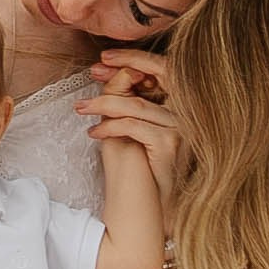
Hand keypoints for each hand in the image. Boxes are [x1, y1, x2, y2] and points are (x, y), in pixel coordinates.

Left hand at [76, 48, 187, 211]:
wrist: (154, 208)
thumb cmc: (142, 169)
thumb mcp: (134, 129)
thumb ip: (129, 102)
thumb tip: (108, 76)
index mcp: (182, 105)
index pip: (160, 70)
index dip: (132, 60)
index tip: (104, 60)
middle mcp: (187, 113)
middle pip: (151, 80)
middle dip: (119, 72)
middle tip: (93, 71)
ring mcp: (181, 128)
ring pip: (136, 106)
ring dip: (103, 105)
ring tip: (82, 109)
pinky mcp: (170, 143)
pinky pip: (133, 126)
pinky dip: (110, 127)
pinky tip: (95, 133)